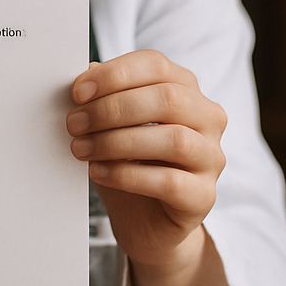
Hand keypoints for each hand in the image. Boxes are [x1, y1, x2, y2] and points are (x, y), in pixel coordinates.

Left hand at [66, 49, 226, 268]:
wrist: (144, 221)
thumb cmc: (127, 162)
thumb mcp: (108, 124)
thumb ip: (101, 96)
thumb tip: (84, 72)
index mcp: (184, 89)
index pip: (155, 64)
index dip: (114, 74)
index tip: (77, 92)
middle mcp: (207, 118)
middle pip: (167, 98)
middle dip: (112, 109)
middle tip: (74, 123)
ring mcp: (211, 157)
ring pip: (174, 139)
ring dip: (117, 141)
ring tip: (81, 149)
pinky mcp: (204, 196)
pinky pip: (170, 181)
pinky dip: (126, 174)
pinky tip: (98, 172)